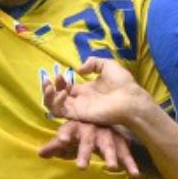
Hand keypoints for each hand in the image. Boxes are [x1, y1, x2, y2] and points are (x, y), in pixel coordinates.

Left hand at [38, 117, 141, 175]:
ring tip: (111, 168)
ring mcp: (108, 134)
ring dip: (110, 156)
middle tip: (81, 167)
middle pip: (88, 140)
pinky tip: (134, 174)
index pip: (68, 129)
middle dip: (85, 153)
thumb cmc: (80, 132)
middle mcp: (92, 128)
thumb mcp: (66, 137)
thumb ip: (55, 147)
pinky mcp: (120, 141)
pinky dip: (130, 163)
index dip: (64, 135)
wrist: (103, 120)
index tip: (61, 141)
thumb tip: (40, 154)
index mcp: (76, 126)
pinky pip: (125, 152)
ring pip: (109, 145)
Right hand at [40, 58, 154, 130]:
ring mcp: (77, 109)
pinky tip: (63, 92)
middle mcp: (79, 100)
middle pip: (56, 97)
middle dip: (49, 88)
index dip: (59, 82)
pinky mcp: (77, 115)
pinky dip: (56, 102)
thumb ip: (93, 63)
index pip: (66, 88)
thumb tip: (78, 70)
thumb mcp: (108, 65)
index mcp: (86, 90)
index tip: (60, 74)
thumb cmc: (122, 83)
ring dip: (47, 96)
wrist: (129, 100)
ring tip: (49, 85)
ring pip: (54, 106)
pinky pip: (60, 112)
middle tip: (49, 80)